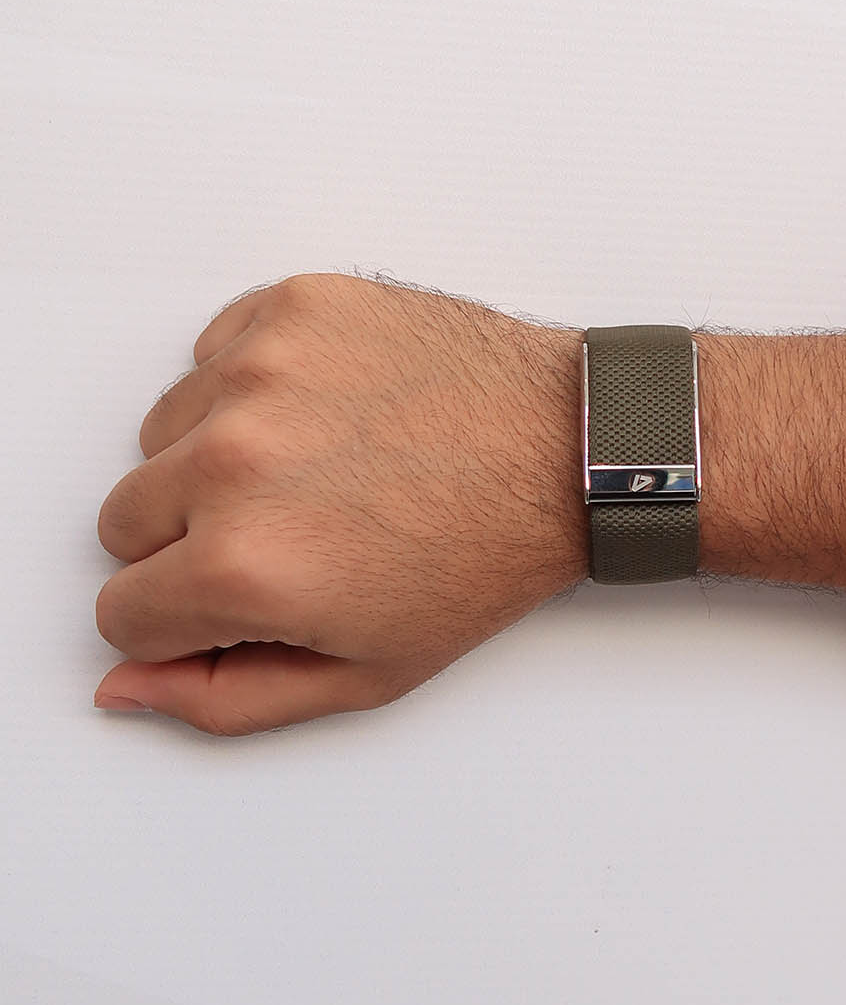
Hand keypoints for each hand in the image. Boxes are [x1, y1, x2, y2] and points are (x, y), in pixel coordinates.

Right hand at [95, 273, 587, 734]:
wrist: (566, 450)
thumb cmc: (484, 558)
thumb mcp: (366, 672)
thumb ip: (227, 698)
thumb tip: (123, 685)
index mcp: (243, 566)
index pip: (120, 612)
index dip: (184, 620)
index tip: (246, 598)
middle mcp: (232, 460)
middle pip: (122, 520)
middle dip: (190, 542)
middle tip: (292, 535)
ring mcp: (261, 370)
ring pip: (161, 434)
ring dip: (217, 459)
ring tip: (321, 470)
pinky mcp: (292, 306)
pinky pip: (212, 355)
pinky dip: (252, 387)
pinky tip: (329, 413)